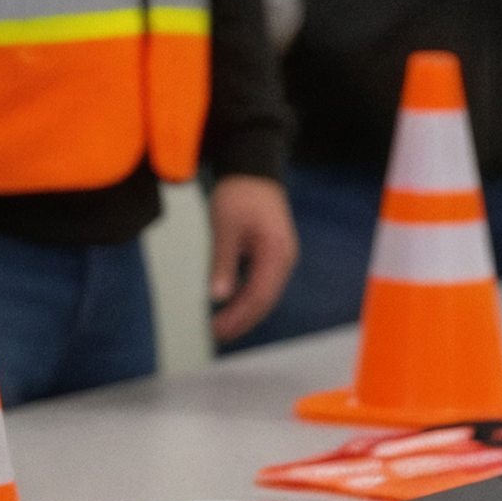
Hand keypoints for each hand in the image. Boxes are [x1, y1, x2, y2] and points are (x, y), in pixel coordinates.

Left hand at [208, 174, 298, 343]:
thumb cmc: (240, 193)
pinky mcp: (274, 252)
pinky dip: (249, 297)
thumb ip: (223, 262)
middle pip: (266, 299)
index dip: (240, 316)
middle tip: (217, 333)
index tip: (218, 329)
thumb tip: (219, 296)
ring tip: (223, 325)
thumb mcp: (225, 227)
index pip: (260, 295)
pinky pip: (264, 283)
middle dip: (243, 320)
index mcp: (276, 251)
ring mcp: (281, 255)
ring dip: (246, 312)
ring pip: (266, 293)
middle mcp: (284, 257)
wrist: (254, 167)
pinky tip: (234, 304)